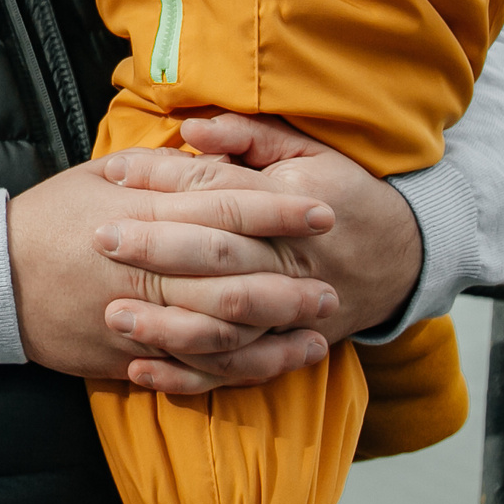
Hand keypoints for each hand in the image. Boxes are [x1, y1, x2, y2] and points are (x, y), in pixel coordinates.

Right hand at [7, 158, 336, 388]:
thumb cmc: (47, 219)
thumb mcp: (96, 177)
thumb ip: (156, 171)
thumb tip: (209, 157)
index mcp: (143, 214)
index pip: (225, 207)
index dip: (279, 210)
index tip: (322, 212)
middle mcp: (148, 266)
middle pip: (235, 273)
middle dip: (290, 279)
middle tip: (331, 283)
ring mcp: (140, 316)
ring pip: (223, 328)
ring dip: (276, 329)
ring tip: (315, 327)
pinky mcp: (130, 354)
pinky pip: (194, 367)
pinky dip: (238, 369)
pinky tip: (271, 363)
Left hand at [98, 114, 421, 386]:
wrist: (401, 256)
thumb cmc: (340, 193)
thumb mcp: (306, 151)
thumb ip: (247, 137)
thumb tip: (190, 127)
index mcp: (295, 204)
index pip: (221, 192)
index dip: (166, 181)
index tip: (114, 175)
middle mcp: (291, 261)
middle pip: (219, 255)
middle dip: (157, 249)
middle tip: (102, 238)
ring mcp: (289, 310)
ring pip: (226, 324)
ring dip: (167, 323)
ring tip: (113, 314)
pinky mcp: (283, 345)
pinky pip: (233, 369)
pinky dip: (187, 375)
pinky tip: (138, 369)